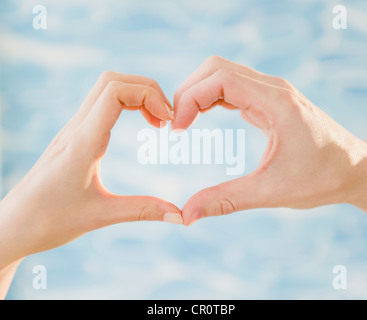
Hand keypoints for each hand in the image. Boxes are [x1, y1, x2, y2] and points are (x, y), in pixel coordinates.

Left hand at [0, 71, 182, 271]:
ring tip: (156, 123)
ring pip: (104, 88)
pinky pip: (100, 104)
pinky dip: (125, 104)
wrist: (13, 225)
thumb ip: (143, 210)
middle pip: (112, 80)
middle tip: (166, 119)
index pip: (115, 92)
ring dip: (135, 95)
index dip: (148, 96)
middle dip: (146, 89)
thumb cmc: (50, 221)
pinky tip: (137, 126)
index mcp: (83, 142)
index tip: (167, 122)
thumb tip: (180, 216)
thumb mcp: (101, 216)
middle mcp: (76, 129)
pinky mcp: (72, 136)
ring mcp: (72, 130)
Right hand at [172, 56, 366, 224]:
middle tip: (177, 124)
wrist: (353, 169)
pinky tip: (202, 117)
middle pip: (216, 68)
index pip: (220, 79)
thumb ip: (226, 200)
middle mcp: (273, 89)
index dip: (191, 98)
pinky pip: (232, 87)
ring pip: (222, 73)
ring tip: (184, 121)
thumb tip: (187, 214)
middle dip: (189, 91)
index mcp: (276, 102)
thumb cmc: (322, 177)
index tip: (178, 129)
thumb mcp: (272, 192)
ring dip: (198, 92)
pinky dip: (210, 98)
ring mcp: (271, 92)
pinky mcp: (269, 101)